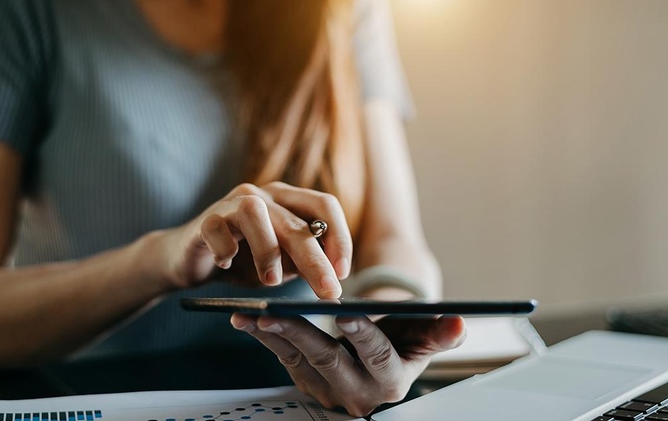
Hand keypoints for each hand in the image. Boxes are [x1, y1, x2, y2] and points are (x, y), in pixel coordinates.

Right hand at [147, 182, 351, 297]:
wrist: (190, 259)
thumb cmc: (243, 261)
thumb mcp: (281, 264)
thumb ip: (303, 264)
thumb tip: (332, 280)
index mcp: (287, 201)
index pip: (324, 205)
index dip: (339, 237)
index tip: (343, 273)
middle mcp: (263, 196)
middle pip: (295, 221)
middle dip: (315, 259)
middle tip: (327, 291)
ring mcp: (231, 204)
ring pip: (255, 213)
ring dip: (268, 250)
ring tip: (271, 281)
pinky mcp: (205, 220)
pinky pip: (217, 229)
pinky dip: (225, 250)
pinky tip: (226, 265)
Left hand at [230, 313, 465, 416]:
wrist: (383, 357)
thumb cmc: (406, 340)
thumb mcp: (424, 336)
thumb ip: (440, 331)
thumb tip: (460, 324)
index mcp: (391, 381)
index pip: (376, 356)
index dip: (362, 335)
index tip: (344, 314)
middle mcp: (357, 392)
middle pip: (327, 360)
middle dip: (299, 335)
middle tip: (273, 314)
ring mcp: (328, 389)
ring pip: (298, 360)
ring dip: (272, 336)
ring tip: (249, 315)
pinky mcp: (306, 380)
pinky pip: (283, 358)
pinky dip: (264, 338)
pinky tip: (245, 320)